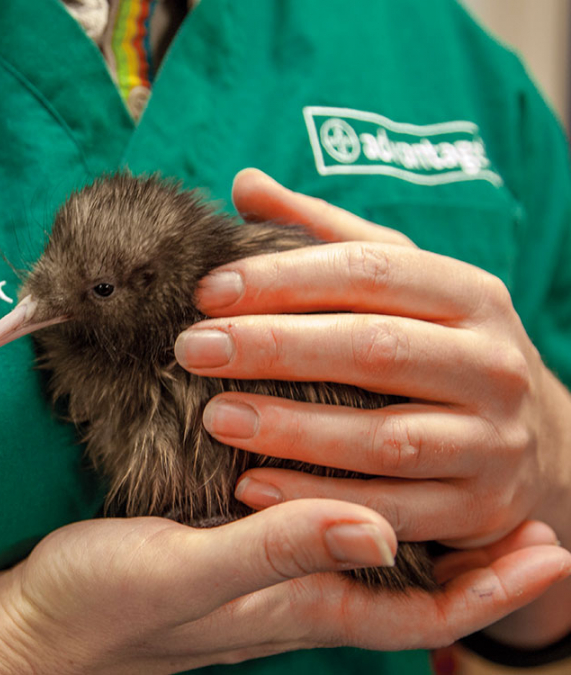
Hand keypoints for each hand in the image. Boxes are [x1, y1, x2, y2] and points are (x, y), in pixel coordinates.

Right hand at [0, 505, 567, 673]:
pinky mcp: (223, 552)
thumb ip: (277, 553)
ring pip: (361, 556)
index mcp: (296, 607)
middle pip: (407, 587)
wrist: (33, 624)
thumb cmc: (103, 606)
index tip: (549, 548)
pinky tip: (332, 468)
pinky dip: (340, 504)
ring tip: (443, 479)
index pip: (421, 610)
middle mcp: (291, 596)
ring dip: (413, 526)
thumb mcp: (186, 574)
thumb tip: (377, 528)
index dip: (490, 590)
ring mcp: (258, 577)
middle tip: (517, 508)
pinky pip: (306, 533)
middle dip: (471, 559)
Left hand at [173, 168, 570, 644]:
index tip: (207, 290)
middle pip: (374, 348)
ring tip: (215, 417)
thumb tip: (246, 184)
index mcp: (468, 293)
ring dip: (293, 429)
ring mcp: (492, 441)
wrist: (536, 440)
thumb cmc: (438, 345)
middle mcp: (491, 363)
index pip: (368, 271)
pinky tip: (252, 488)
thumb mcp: (401, 282)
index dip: (282, 278)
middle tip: (193, 348)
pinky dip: (319, 500)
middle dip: (274, 346)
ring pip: (385, 437)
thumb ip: (325, 234)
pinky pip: (391, 510)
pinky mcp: (479, 507)